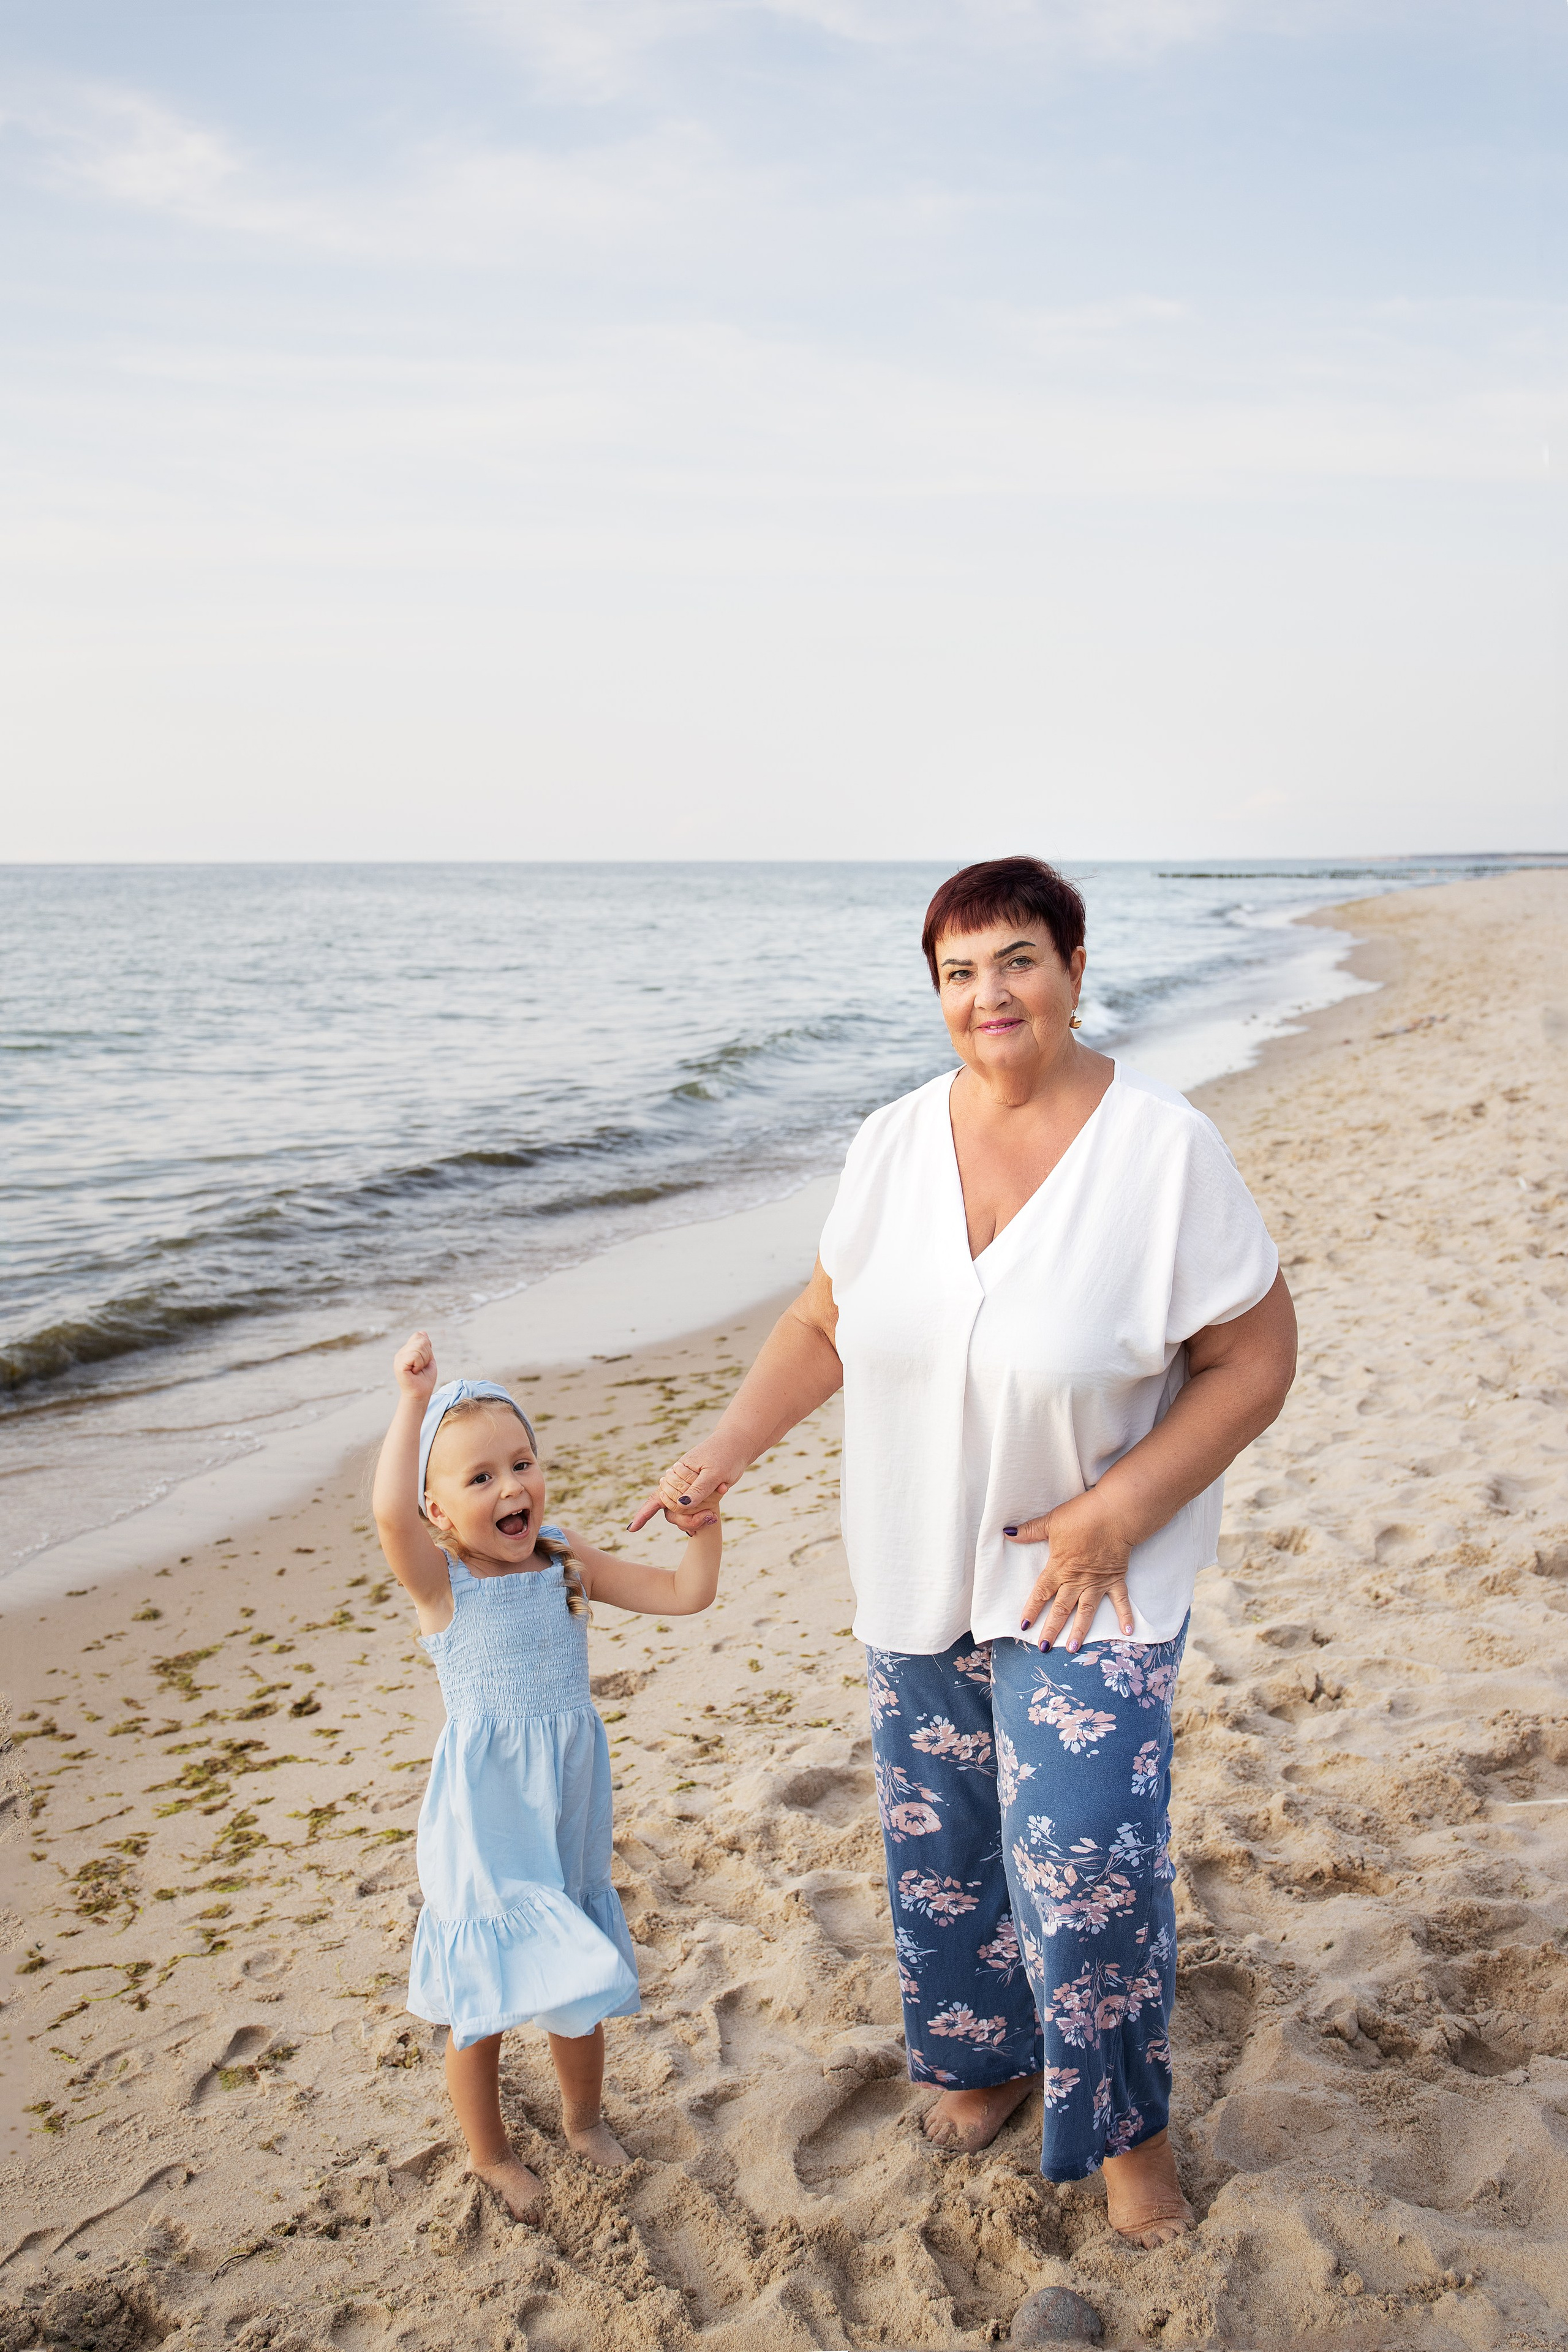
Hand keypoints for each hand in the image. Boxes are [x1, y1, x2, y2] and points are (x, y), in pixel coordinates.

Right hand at [393, 1329, 438, 1401]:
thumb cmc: (424, 1378)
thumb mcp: (428, 1358)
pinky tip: (415, 1372)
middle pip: (421, 1340)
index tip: (425, 1360)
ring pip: (419, 1348)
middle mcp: (401, 1352)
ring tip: (418, 1370)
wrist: (420, 1394)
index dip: (427, 1347)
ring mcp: (399, 1358)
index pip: (419, 1335)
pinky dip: (419, 1364)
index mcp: (407, 1350)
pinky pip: (415, 1356)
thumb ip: (425, 1346)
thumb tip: (422, 1332)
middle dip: (427, 1355)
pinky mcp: (399, 1365)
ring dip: (424, 1361)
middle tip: (422, 1367)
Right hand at [626, 1448, 732, 1534]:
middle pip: (671, 1511)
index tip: (632, 1530)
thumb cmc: (725, 1456)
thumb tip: (681, 1505)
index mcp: (677, 1475)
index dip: (643, 1514)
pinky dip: (698, 1516)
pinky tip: (708, 1519)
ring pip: (681, 1512)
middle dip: (687, 1519)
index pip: (656, 1497)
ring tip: (713, 1515)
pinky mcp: (698, 1492)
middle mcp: (678, 1482)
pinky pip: (692, 1509)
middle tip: (710, 1517)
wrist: (737, 1445)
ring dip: (695, 1518)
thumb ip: (698, 1489)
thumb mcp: (714, 1473)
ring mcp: (688, 1488)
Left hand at [1007, 1489, 1134, 1651]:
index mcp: (1059, 1568)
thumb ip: (1030, 1531)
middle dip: (1052, 1629)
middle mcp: (1077, 1580)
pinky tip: (1128, 1632)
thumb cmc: (1081, 1516)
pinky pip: (1120, 1601)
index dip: (1032, 1610)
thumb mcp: (1051, 1522)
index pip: (1041, 1593)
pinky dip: (1125, 1616)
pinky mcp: (1115, 1579)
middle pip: (1061, 1609)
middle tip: (1044, 1648)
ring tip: (1072, 1648)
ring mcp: (1097, 1582)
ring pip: (1086, 1611)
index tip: (1024, 1626)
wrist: (1114, 1514)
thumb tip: (1007, 1532)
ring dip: (1079, 1631)